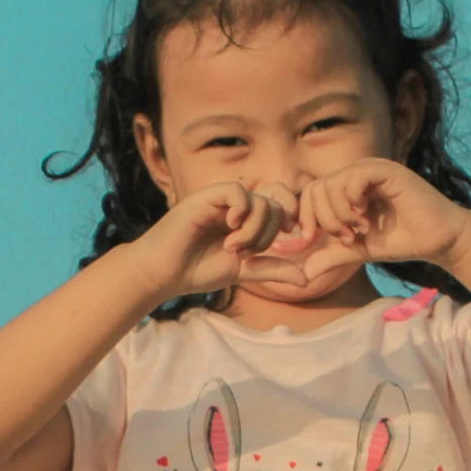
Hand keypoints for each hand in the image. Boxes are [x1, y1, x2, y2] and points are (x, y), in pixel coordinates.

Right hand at [133, 182, 305, 301]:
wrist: (163, 273)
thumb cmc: (197, 271)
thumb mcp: (243, 272)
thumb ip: (272, 269)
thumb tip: (306, 279)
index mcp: (246, 218)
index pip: (281, 202)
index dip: (289, 217)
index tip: (283, 239)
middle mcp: (236, 205)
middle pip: (275, 202)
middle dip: (270, 232)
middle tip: (249, 252)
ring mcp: (221, 200)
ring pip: (259, 200)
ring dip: (254, 230)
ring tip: (233, 248)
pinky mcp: (206, 197)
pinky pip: (237, 191)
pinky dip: (242, 212)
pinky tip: (230, 231)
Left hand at [275, 161, 470, 282]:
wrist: (436, 239)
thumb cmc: (400, 241)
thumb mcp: (358, 251)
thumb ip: (332, 256)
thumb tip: (303, 274)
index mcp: (347, 189)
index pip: (311, 193)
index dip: (307, 217)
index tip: (314, 240)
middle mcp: (356, 174)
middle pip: (317, 188)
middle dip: (325, 220)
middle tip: (346, 237)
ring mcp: (370, 170)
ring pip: (332, 183)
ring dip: (340, 214)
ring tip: (360, 230)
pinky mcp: (386, 170)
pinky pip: (354, 177)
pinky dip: (353, 201)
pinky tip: (367, 218)